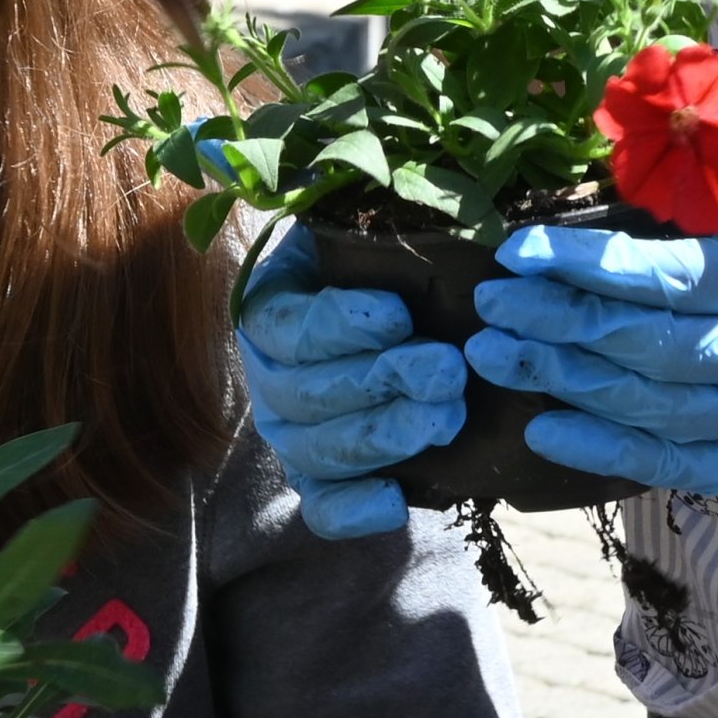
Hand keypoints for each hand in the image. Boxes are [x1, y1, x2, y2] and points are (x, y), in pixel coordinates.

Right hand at [237, 222, 466, 536]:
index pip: (291, 326)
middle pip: (308, 392)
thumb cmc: (383, 265)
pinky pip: (321, 507)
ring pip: (317, 451)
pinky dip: (355, 510)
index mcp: (270, 309)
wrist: (395, 314)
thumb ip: (377, 233)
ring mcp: (290, 432)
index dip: (342, 325)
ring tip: (446, 418)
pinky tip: (398, 500)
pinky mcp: (318, 478)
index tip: (400, 316)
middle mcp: (270, 376)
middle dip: (383, 383)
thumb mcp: (367, 235)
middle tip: (447, 371)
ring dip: (384, 438)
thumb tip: (412, 207)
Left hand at [464, 177, 717, 495]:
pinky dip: (599, 449)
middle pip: (648, 343)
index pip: (669, 275)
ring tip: (490, 353)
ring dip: (561, 379)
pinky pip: (662, 464)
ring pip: (647, 405)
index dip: (589, 267)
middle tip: (489, 303)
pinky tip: (539, 425)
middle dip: (559, 322)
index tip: (515, 249)